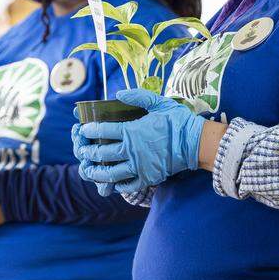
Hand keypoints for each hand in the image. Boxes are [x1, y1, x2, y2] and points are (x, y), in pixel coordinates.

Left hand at [72, 88, 203, 193]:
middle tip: (81, 150)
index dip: (88, 130)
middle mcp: (131, 151)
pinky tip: (113, 181)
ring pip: (109, 173)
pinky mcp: (148, 177)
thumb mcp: (159, 103)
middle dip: (87, 152)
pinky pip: (127, 185)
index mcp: (132, 131)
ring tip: (88, 170)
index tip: (82, 129)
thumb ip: (138, 97)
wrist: (196, 142)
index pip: (102, 131)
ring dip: (96, 172)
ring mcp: (139, 166)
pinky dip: (117, 185)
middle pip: (101, 154)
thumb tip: (119, 94)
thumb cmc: (178, 121)